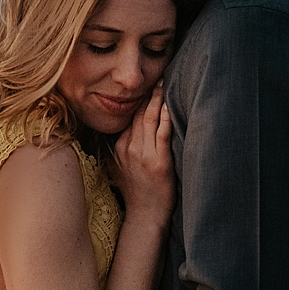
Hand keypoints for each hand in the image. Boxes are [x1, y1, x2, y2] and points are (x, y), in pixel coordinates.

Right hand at [111, 84, 173, 220]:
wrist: (145, 215)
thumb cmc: (138, 192)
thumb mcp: (120, 167)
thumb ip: (121, 148)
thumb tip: (124, 131)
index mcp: (119, 146)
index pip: (128, 115)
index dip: (136, 98)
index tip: (144, 83)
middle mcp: (128, 147)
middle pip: (137, 113)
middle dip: (146, 93)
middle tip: (156, 74)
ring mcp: (142, 154)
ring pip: (148, 119)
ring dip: (156, 99)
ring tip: (163, 82)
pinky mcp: (158, 161)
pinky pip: (162, 133)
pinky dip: (165, 117)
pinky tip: (168, 104)